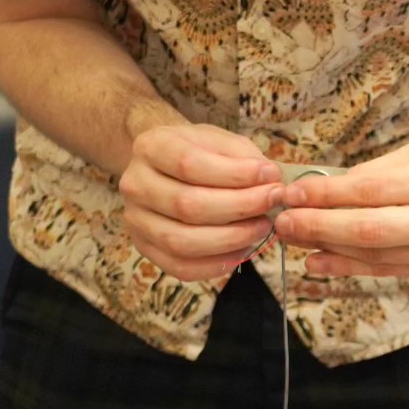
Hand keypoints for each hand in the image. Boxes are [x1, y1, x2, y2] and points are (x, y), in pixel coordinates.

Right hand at [119, 124, 282, 280]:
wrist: (167, 168)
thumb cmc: (199, 154)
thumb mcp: (219, 141)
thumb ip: (244, 157)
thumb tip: (270, 179)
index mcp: (150, 147)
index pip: (189, 164)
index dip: (235, 175)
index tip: (271, 177)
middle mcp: (135, 184)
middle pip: (188, 205)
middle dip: (240, 208)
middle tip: (272, 204)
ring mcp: (137, 220)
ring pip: (183, 241)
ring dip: (232, 239)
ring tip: (262, 227)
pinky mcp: (147, 249)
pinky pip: (182, 268)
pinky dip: (219, 264)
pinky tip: (244, 249)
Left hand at [271, 139, 408, 279]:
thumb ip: (392, 167)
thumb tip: (337, 183)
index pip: (373, 189)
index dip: (327, 193)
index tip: (294, 191)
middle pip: (370, 229)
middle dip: (319, 226)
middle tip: (282, 221)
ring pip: (378, 256)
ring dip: (329, 249)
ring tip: (293, 241)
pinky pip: (393, 271)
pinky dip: (354, 268)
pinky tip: (323, 262)